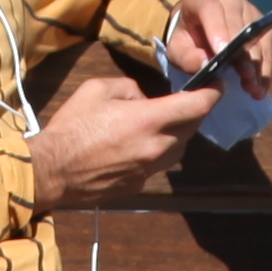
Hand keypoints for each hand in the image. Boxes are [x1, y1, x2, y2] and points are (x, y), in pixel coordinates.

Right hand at [33, 68, 214, 209]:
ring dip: (176, 135)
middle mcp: (157, 147)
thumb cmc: (72, 127)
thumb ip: (130, 88)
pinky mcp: (139, 185)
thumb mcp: (97, 89)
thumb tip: (144, 99)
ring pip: (178, 149)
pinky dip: (156, 153)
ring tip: (158, 125)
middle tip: (186, 102)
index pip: (198, 106)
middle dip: (193, 113)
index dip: (213, 93)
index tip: (219, 85)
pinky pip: (158, 165)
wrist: (52, 170)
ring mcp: (150, 170)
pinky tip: (135, 147)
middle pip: (191, 128)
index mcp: (149, 119)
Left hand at [163, 0, 271, 98]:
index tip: (223, 52)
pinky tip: (261, 85)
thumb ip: (187, 57)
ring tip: (253, 88)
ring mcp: (248, 7)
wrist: (198, 26)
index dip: (218, 30)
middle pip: (239, 24)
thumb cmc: (186, 36)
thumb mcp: (176, 48)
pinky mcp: (261, 21)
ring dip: (257, 65)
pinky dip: (265, 66)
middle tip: (245, 78)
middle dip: (243, 54)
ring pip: (257, 36)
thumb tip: (206, 65)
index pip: (210, 8)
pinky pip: (267, 44)